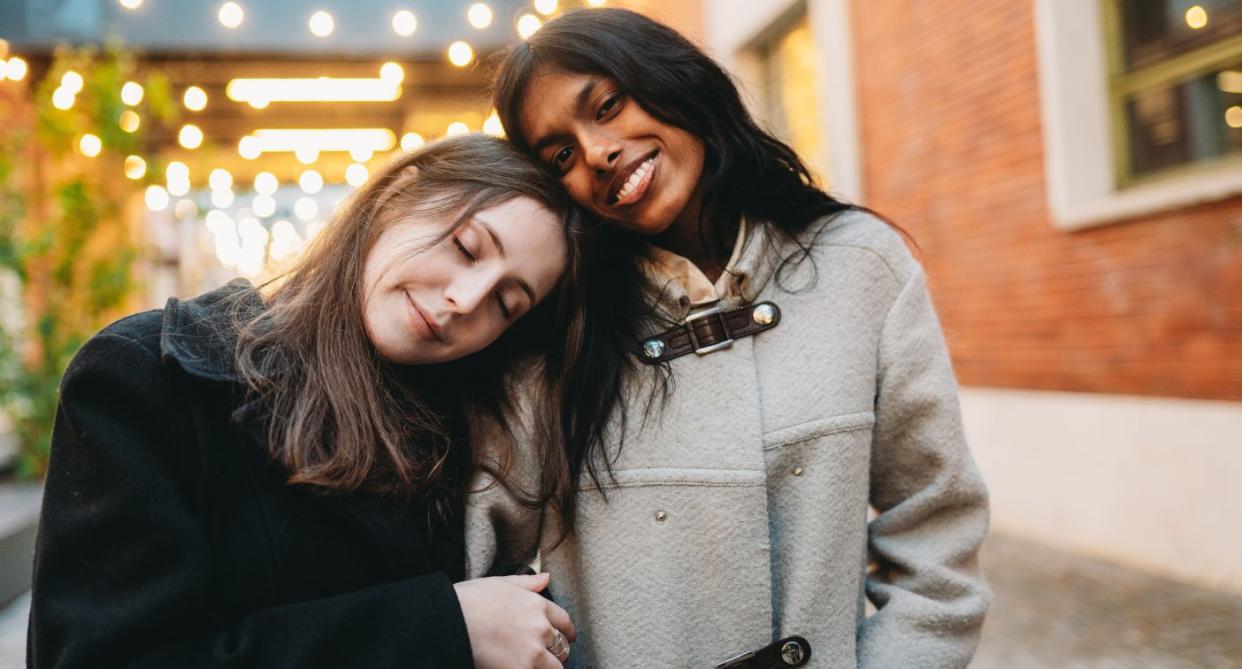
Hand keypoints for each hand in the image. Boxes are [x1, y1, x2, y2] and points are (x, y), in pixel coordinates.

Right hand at [454, 573, 575, 668]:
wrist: (452, 621)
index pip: (564, 621)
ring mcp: (533, 652)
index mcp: (537, 605)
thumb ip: (526, 583)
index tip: (566, 637)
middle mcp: (540, 629)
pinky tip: (517, 668)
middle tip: (546, 657)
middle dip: (556, 652)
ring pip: (555, 667)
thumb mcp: (499, 583)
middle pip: (562, 647)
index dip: (566, 631)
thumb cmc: (469, 600)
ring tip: (532, 665)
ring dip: (546, 667)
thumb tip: (547, 578)